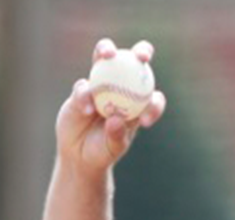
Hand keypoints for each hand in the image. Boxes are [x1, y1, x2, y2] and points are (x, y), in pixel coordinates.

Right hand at [55, 38, 166, 179]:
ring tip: (107, 54)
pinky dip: (84, 94)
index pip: (153, 97)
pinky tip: (86, 109)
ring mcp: (101, 85)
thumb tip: (115, 119)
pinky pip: (83, 86)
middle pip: (134, 62)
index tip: (147, 121)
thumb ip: (116, 135)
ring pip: (104, 59)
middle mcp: (122, 88)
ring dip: (106, 49)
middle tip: (142, 57)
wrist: (78, 155)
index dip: (156, 103)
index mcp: (138, 105)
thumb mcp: (112, 148)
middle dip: (142, 51)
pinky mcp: (81, 90)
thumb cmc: (102, 152)